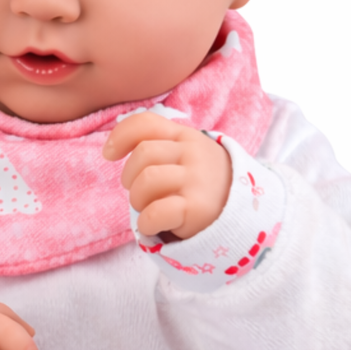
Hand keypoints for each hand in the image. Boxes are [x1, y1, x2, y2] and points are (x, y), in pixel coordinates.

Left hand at [103, 112, 231, 239]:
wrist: (242, 214)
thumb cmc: (201, 184)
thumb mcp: (187, 155)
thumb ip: (159, 145)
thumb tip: (113, 148)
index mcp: (185, 136)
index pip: (146, 123)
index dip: (120, 136)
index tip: (109, 154)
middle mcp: (193, 153)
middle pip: (142, 154)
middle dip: (129, 176)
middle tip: (139, 192)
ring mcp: (197, 180)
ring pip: (146, 181)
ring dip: (138, 200)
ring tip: (148, 208)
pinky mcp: (197, 208)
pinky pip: (155, 212)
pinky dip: (146, 223)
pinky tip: (153, 226)